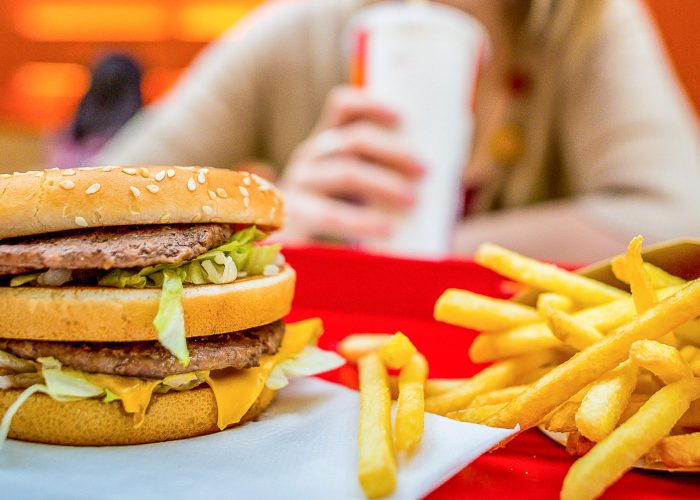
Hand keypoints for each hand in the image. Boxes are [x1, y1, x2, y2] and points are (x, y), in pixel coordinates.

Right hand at [277, 85, 423, 242]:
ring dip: (384, 184)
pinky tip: (387, 230)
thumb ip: (381, 171)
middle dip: (393, 152)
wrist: (294, 253)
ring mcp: (300, 185)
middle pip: (353, 140)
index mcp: (326, 141)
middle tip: (425, 170)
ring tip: (413, 201)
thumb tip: (430, 170)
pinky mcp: (294, 217)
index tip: (403, 118)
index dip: (372, 104)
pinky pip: (331, 214)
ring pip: (346, 173)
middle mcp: (310, 157)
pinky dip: (363, 221)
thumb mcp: (356, 186)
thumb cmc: (337, 214)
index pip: (343, 107)